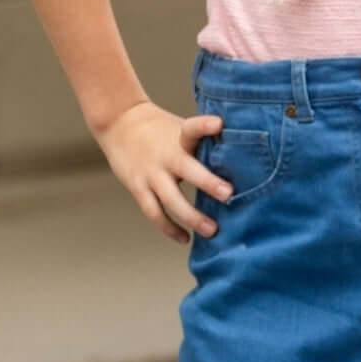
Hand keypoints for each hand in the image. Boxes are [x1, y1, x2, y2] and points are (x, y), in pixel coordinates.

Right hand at [91, 100, 232, 243]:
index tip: (219, 124)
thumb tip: (242, 155)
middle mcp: (166, 156)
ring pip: (171, 199)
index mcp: (180, 137)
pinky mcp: (138, 188)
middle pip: (187, 169)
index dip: (204, 125)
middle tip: (229, 195)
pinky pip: (154, 213)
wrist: (119, 123)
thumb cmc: (161, 129)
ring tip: (212, 230)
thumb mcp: (181, 128)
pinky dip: (169, 228)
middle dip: (208, 183)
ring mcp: (151, 174)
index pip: (192, 128)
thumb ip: (204, 142)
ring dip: (192, 217)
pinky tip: (185, 238)